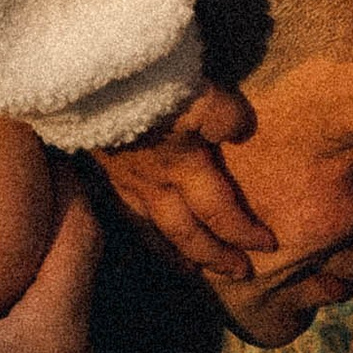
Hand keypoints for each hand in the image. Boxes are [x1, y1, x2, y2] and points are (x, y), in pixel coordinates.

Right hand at [0, 161, 102, 352]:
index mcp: (54, 335)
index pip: (82, 235)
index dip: (67, 190)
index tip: (47, 157)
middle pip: (78, 284)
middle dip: (50, 244)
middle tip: (19, 202)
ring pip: (69, 335)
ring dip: (42, 304)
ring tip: (2, 274)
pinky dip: (38, 352)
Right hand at [91, 86, 272, 281]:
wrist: (84, 79)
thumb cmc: (146, 83)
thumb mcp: (198, 94)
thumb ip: (226, 116)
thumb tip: (243, 131)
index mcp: (182, 168)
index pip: (220, 212)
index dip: (244, 232)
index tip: (269, 246)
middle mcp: (153, 184)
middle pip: (187, 233)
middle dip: (215, 256)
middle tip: (239, 272)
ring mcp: (123, 179)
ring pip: (153, 230)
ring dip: (176, 252)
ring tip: (191, 268)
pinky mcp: (101, 169)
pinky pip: (124, 213)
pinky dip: (142, 231)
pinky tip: (146, 231)